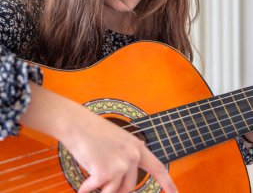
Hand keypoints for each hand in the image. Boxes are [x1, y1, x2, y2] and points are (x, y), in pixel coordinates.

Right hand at [61, 105, 177, 192]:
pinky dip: (86, 189)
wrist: (77, 124)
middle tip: (102, 177)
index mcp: (136, 147)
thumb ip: (129, 151)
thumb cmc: (93, 131)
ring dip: (101, 187)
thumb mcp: (118, 138)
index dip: (168, 182)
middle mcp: (132, 156)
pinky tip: (83, 184)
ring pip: (113, 192)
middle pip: (129, 188)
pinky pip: (96, 190)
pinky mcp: (106, 172)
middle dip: (115, 188)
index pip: (157, 167)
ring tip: (92, 173)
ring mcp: (120, 164)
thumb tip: (136, 162)